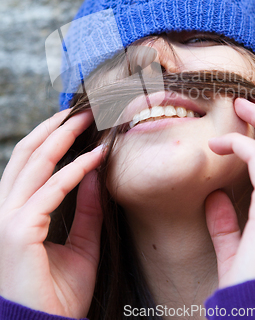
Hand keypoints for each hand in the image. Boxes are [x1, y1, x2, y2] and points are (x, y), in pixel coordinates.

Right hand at [0, 109, 104, 317]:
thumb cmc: (61, 294)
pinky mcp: (18, 231)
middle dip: (55, 127)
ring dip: (63, 137)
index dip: (50, 137)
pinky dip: (75, 170)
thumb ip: (87, 210)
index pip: (28, 163)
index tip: (76, 122)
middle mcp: (6, 210)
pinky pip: (52, 189)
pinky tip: (96, 158)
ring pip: (34, 163)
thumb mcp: (82, 244)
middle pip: (28, 154)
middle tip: (84, 110)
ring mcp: (8, 219)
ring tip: (88, 120)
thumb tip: (94, 174)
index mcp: (16, 212)